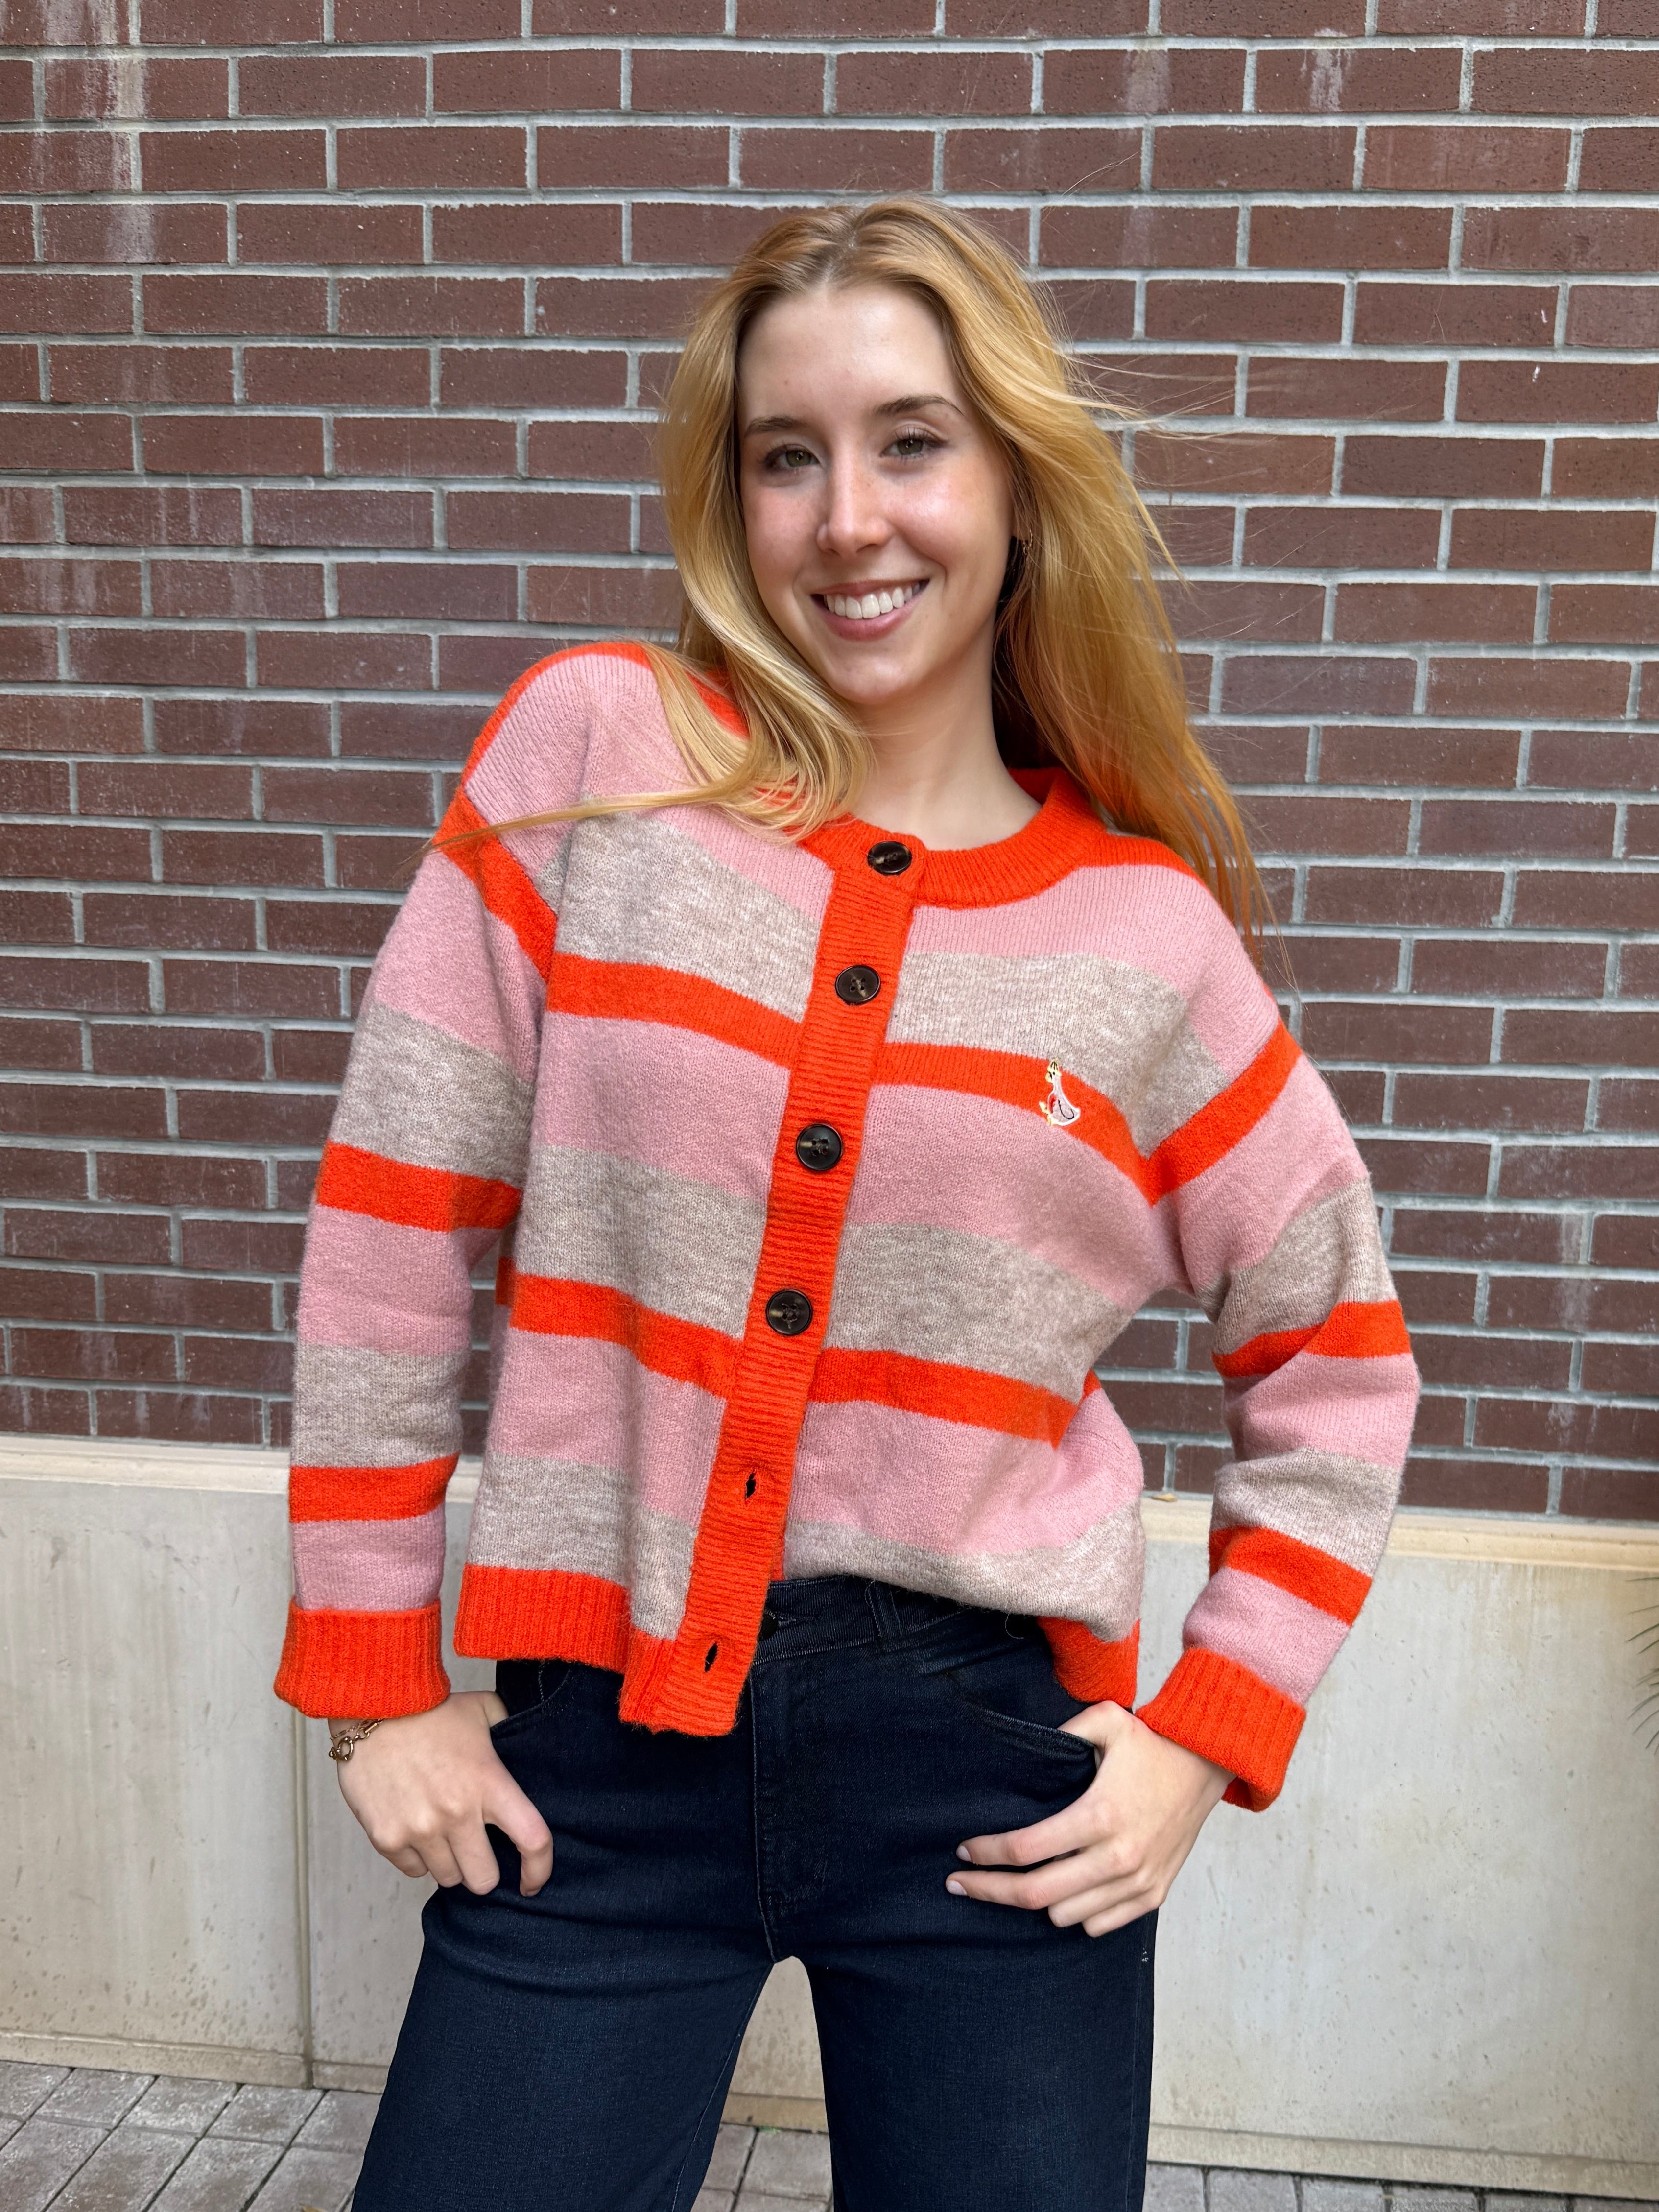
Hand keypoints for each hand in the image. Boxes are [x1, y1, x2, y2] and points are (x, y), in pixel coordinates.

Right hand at [329, 1691, 553, 1897]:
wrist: (374, 1708)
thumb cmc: (431, 1709)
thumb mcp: (484, 1709)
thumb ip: (509, 1730)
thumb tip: (523, 1746)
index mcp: (490, 1783)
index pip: (532, 1840)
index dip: (539, 1869)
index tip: (532, 1882)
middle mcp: (458, 1813)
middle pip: (484, 1879)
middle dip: (483, 1870)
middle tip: (475, 1850)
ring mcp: (420, 1828)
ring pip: (447, 1878)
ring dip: (449, 1862)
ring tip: (441, 1830)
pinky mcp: (387, 1837)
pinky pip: (413, 1869)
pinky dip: (417, 1857)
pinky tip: (414, 1827)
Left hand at [946, 1702, 1229, 1936]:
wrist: (1207, 1766)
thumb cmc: (1152, 1745)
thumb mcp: (1107, 1720)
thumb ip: (1065, 1727)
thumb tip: (1023, 1742)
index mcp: (1100, 1815)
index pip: (1027, 1849)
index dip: (987, 1854)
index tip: (963, 1851)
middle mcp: (1118, 1857)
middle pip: (1037, 1894)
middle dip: (989, 1890)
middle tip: (959, 1883)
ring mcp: (1137, 1882)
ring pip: (1064, 1916)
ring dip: (1037, 1900)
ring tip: (1018, 1878)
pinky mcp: (1152, 1896)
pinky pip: (1098, 1926)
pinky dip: (1075, 1914)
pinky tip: (1061, 1890)